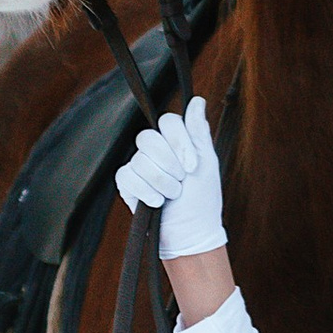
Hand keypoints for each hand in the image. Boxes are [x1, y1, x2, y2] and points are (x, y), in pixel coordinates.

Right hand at [114, 95, 227, 258]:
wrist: (190, 233)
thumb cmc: (201, 199)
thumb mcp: (206, 163)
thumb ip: (198, 132)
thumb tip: (197, 99)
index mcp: (175, 141)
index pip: (167, 121)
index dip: (179, 142)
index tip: (193, 165)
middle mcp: (155, 149)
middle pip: (148, 138)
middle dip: (170, 164)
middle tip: (182, 182)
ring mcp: (139, 165)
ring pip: (139, 160)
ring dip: (162, 182)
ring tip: (173, 195)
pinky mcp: (127, 184)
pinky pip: (126, 176)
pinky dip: (146, 192)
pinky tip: (157, 202)